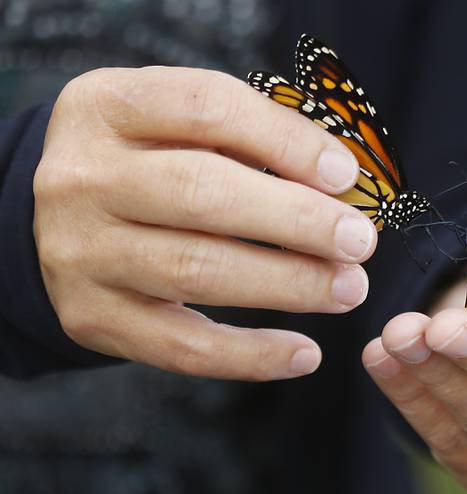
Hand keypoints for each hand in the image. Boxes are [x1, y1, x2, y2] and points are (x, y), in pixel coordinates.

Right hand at [34, 66, 376, 379]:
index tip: (345, 176)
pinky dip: (251, 355)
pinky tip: (304, 353)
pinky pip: (180, 345)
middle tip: (358, 241)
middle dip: (296, 220)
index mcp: (110, 106)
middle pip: (201, 192)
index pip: (207, 108)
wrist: (48, 217)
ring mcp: (81, 251)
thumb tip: (340, 183)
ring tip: (347, 288)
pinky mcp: (93, 316)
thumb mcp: (175, 124)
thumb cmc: (144, 161)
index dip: (286, 141)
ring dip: (287, 284)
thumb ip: (249, 137)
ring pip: (195, 271)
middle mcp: (84, 177)